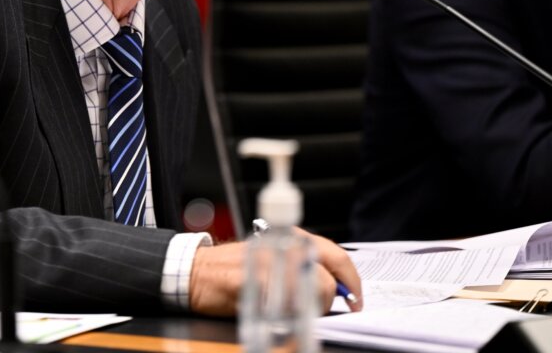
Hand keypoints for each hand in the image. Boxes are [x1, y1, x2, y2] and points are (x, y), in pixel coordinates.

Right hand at [187, 232, 362, 316]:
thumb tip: (335, 288)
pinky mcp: (256, 280)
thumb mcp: (272, 256)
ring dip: (308, 311)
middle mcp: (285, 245)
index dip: (352, 282)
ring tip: (290, 312)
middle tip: (315, 312)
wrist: (196, 272)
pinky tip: (276, 314)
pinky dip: (287, 314)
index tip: (355, 300)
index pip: (337, 257)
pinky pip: (287, 303)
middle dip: (327, 304)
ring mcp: (271, 262)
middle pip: (328, 281)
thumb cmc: (233, 268)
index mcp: (291, 237)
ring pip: (311, 294)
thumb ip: (302, 266)